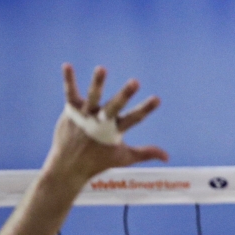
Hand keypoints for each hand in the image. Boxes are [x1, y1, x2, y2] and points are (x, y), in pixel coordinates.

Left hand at [44, 64, 166, 184]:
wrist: (66, 168)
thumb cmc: (98, 162)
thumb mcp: (124, 158)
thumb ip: (146, 153)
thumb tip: (167, 156)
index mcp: (115, 132)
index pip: (134, 119)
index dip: (146, 109)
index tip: (157, 99)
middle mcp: (100, 122)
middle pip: (114, 106)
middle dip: (124, 95)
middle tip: (135, 82)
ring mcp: (85, 116)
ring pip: (93, 97)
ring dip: (97, 83)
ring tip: (102, 68)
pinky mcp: (71, 111)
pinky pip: (70, 93)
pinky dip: (69, 80)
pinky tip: (67, 65)